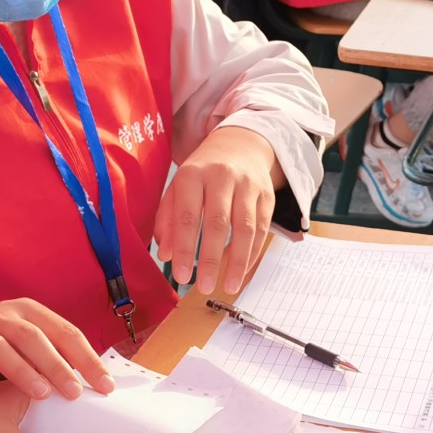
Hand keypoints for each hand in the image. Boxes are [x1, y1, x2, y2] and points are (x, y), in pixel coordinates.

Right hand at [0, 300, 112, 400]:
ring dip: (21, 370)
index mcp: (28, 312)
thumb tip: (95, 376)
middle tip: (75, 392)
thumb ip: (55, 349)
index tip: (105, 385)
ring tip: (42, 394)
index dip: (87, 359)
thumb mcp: (26, 335)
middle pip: (33, 338)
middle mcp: (2, 317)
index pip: (65, 332)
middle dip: (57, 365)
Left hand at [155, 125, 280, 295]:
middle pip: (218, 223)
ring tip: (228, 287)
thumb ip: (167, 219)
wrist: (240, 144)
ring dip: (236, 261)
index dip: (183, 248)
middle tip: (203, 287)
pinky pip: (261, 229)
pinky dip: (252, 253)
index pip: (187, 216)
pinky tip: (242, 271)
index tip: (180, 276)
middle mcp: (222, 177)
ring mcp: (248, 186)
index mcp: (193, 175)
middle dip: (210, 259)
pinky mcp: (267, 195)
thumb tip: (165, 254)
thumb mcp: (178, 188)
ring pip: (245, 228)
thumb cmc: (202, 173)